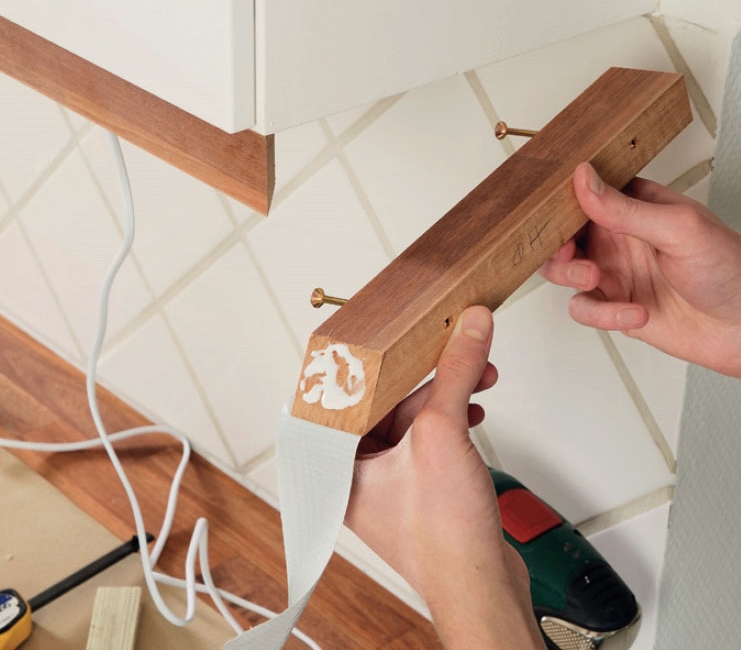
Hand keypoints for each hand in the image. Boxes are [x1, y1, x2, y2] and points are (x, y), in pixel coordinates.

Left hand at [345, 307, 544, 649]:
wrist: (482, 587)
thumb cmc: (443, 540)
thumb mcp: (444, 434)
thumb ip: (455, 372)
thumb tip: (467, 328)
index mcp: (339, 465)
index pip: (344, 395)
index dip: (367, 361)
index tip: (384, 333)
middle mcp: (358, 475)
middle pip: (386, 403)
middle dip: (427, 376)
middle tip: (450, 349)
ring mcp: (390, 484)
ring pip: (413, 419)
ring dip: (447, 395)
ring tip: (476, 376)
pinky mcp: (420, 489)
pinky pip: (430, 439)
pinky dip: (453, 420)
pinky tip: (475, 408)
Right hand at [540, 162, 740, 377]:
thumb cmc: (729, 270)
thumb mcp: (678, 228)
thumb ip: (625, 208)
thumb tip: (585, 179)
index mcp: (634, 207)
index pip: (584, 195)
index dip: (562, 204)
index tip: (556, 215)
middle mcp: (619, 238)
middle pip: (563, 234)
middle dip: (557, 245)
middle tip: (571, 253)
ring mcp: (615, 273)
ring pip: (563, 271)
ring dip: (570, 276)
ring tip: (595, 279)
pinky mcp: (614, 307)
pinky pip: (585, 309)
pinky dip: (603, 315)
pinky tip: (635, 312)